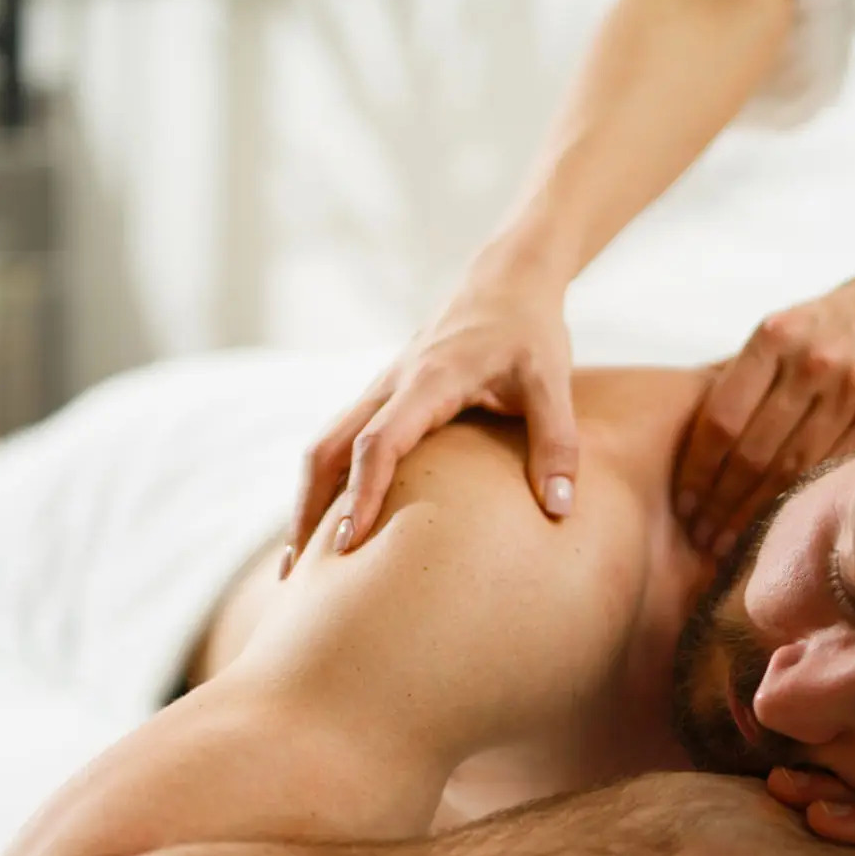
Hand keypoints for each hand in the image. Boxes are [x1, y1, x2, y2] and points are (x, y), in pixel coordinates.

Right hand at [287, 265, 577, 571]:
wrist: (506, 279)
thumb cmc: (530, 330)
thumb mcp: (553, 381)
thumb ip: (557, 443)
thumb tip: (560, 511)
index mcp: (428, 381)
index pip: (378, 443)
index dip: (362, 494)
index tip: (349, 546)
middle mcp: (390, 384)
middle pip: (326, 449)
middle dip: (307, 511)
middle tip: (295, 576)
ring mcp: (379, 389)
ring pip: (323, 446)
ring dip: (305, 501)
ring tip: (294, 565)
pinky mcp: (382, 396)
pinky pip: (338, 441)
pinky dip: (323, 483)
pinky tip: (326, 524)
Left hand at [674, 263, 854, 555]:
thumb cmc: (846, 317)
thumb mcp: (791, 325)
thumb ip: (751, 376)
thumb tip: (695, 445)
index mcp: (775, 335)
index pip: (721, 421)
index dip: (696, 472)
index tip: (683, 504)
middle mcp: (813, 360)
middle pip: (752, 453)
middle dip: (720, 504)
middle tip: (700, 537)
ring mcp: (854, 388)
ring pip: (792, 469)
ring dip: (755, 513)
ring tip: (731, 544)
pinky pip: (835, 468)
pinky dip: (806, 501)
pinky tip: (784, 526)